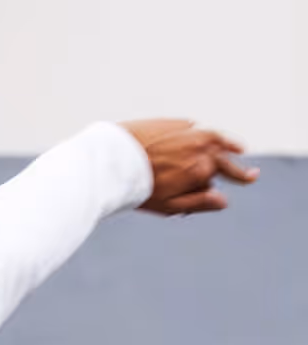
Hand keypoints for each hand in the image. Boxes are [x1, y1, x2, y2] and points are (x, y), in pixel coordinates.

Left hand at [121, 119, 258, 215]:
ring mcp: (187, 131)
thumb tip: (223, 201)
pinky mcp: (172, 123)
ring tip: (238, 148)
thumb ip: (198, 202)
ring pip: (213, 137)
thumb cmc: (136, 187)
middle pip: (223, 155)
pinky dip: (197, 135)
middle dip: (235, 164)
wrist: (109, 159)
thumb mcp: (168, 205)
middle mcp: (200, 146)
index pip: (229, 173)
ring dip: (224, 143)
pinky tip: (198, 138)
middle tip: (250, 172)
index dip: (240, 177)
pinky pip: (191, 128)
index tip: (252, 177)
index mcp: (202, 167)